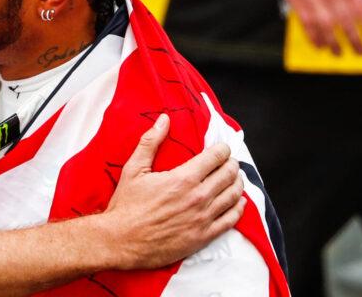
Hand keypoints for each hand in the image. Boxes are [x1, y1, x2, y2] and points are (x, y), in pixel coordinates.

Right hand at [94, 115, 244, 269]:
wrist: (122, 241)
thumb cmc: (126, 206)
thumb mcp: (134, 169)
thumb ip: (151, 142)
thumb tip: (164, 120)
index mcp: (183, 178)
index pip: (215, 157)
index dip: (222, 149)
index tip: (222, 148)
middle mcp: (198, 197)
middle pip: (228, 174)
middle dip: (232, 164)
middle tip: (229, 161)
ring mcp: (203, 218)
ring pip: (233, 196)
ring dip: (238, 183)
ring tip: (235, 178)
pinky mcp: (204, 236)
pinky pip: (231, 220)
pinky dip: (239, 208)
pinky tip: (239, 202)